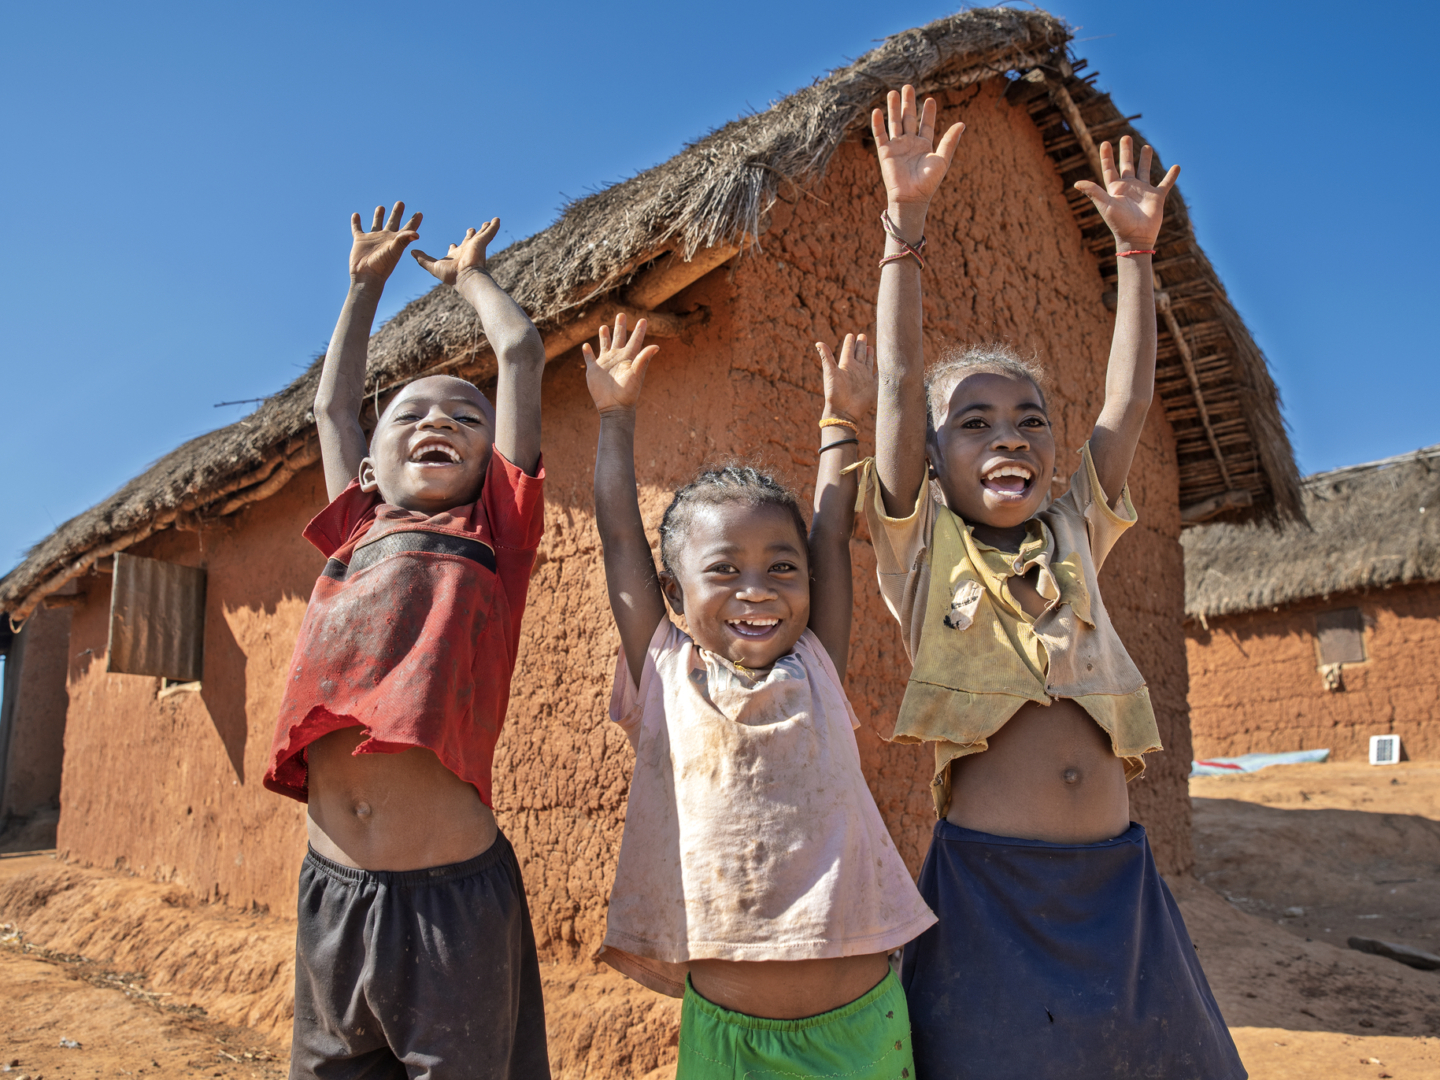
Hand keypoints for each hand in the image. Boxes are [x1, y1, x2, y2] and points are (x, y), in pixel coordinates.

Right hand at [349, 202, 421, 284]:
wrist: (367, 276)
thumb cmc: (382, 265)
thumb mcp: (394, 251)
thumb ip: (403, 240)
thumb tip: (416, 234)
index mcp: (396, 240)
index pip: (408, 228)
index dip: (414, 221)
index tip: (419, 213)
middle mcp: (385, 238)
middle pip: (393, 222)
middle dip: (397, 213)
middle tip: (401, 203)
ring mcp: (373, 239)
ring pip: (376, 223)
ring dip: (379, 215)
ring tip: (381, 207)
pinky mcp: (360, 240)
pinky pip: (357, 228)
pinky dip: (356, 222)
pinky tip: (356, 215)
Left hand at [412, 218, 501, 284]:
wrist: (467, 277)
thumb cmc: (451, 275)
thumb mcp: (432, 266)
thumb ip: (423, 259)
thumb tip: (411, 252)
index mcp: (456, 255)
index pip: (454, 249)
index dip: (453, 246)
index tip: (452, 244)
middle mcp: (466, 250)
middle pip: (469, 239)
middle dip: (471, 234)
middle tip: (472, 229)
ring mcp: (475, 246)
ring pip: (481, 234)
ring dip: (485, 228)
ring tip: (489, 221)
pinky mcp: (482, 243)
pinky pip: (490, 232)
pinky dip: (494, 226)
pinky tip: (497, 219)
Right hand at [583, 313, 659, 414]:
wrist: (614, 406)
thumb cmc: (628, 391)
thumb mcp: (636, 373)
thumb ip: (644, 358)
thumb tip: (656, 346)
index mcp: (628, 358)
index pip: (635, 341)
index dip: (639, 331)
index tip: (643, 320)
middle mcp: (617, 358)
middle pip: (619, 338)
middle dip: (620, 327)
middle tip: (621, 314)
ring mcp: (605, 363)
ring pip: (604, 345)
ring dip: (604, 336)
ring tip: (604, 326)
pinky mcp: (594, 370)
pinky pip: (590, 358)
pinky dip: (587, 352)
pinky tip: (585, 346)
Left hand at [815, 333, 876, 424]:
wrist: (844, 412)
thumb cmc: (835, 393)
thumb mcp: (830, 373)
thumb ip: (826, 357)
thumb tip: (818, 342)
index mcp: (846, 365)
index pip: (848, 350)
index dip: (849, 342)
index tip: (851, 334)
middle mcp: (856, 370)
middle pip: (859, 354)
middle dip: (861, 345)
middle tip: (862, 335)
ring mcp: (865, 378)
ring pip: (868, 363)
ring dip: (869, 355)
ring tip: (870, 347)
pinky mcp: (873, 386)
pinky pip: (878, 376)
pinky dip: (881, 370)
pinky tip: (884, 366)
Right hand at [871, 85, 964, 215]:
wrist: (912, 197)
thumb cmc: (929, 182)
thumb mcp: (942, 159)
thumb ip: (950, 141)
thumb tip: (962, 124)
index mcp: (924, 145)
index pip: (926, 124)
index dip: (928, 112)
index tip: (930, 99)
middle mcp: (910, 144)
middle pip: (908, 119)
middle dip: (908, 103)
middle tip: (909, 86)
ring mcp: (897, 147)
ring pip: (894, 123)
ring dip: (893, 108)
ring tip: (893, 92)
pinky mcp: (885, 152)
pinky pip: (880, 135)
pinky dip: (877, 123)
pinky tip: (877, 110)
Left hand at [1073, 137, 1179, 249]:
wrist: (1136, 237)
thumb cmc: (1118, 223)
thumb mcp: (1105, 205)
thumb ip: (1093, 192)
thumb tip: (1076, 183)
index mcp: (1115, 189)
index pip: (1109, 169)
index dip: (1106, 156)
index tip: (1105, 143)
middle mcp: (1129, 187)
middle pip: (1126, 165)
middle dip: (1126, 152)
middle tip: (1126, 137)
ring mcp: (1143, 191)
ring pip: (1144, 170)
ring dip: (1146, 159)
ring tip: (1147, 146)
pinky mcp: (1157, 197)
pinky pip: (1166, 184)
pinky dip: (1172, 176)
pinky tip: (1177, 166)